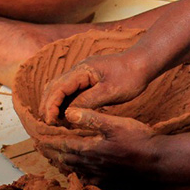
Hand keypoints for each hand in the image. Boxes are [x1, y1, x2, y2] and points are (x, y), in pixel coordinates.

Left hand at [35, 108, 158, 184]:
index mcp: (89, 148)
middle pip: (64, 158)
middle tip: (38, 146)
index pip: (62, 144)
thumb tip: (68, 113)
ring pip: (74, 169)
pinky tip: (79, 174)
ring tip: (53, 158)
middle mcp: (90, 164)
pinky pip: (87, 179)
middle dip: (49, 151)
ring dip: (61, 163)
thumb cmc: (137, 139)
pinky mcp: (109, 180)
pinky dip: (78, 175)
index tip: (35, 136)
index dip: (48, 140)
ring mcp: (99, 174)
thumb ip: (91, 118)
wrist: (156, 161)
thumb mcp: (115, 123)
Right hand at [39, 51, 153, 124]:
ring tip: (53, 123)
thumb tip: (68, 113)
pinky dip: (65, 103)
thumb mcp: (110, 91)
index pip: (58, 88)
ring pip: (60, 89)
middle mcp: (78, 70)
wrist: (144, 64)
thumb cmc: (130, 76)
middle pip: (54, 87)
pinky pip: (71, 91)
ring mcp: (82, 74)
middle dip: (47, 105)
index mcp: (82, 71)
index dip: (50, 105)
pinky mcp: (88, 80)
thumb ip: (88, 101)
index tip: (49, 121)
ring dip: (54, 105)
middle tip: (46, 125)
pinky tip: (66, 116)